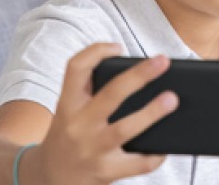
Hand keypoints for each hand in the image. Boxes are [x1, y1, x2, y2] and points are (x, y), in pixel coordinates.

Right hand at [23, 43, 178, 184]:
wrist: (46, 179)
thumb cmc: (67, 137)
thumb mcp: (69, 111)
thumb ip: (92, 91)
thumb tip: (139, 74)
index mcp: (68, 104)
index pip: (75, 69)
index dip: (97, 52)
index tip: (119, 46)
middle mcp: (78, 125)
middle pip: (111, 94)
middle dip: (139, 76)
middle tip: (162, 62)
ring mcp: (91, 150)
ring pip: (124, 129)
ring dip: (151, 113)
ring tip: (172, 100)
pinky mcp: (104, 173)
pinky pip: (137, 164)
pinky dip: (154, 155)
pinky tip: (163, 146)